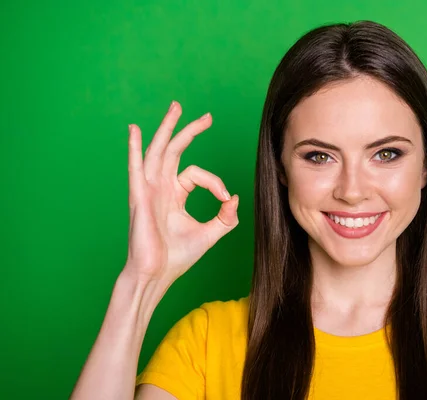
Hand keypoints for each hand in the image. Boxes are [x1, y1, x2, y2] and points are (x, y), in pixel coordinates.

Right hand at [123, 101, 238, 284]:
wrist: (156, 275)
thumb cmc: (177, 257)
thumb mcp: (210, 234)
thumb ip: (225, 217)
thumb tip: (235, 198)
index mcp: (175, 194)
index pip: (197, 174)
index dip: (216, 182)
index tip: (226, 200)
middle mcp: (161, 187)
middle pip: (175, 150)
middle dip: (190, 130)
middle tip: (206, 116)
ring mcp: (149, 189)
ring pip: (158, 151)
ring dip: (166, 128)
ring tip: (176, 107)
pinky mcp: (139, 197)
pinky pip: (136, 168)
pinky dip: (134, 148)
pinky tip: (134, 130)